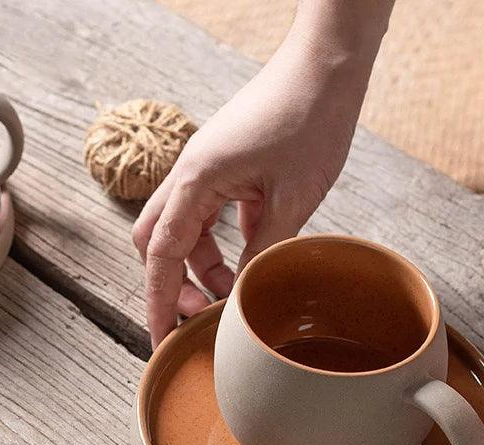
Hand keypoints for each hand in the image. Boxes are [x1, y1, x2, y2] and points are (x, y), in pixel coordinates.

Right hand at [132, 20, 380, 347]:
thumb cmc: (309, 120)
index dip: (159, 303)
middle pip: (158, 242)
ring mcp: (207, 170)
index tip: (162, 340)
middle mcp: (190, 174)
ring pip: (186, 231)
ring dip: (203, 267)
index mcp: (195, 180)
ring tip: (234, 292)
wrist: (326, 66)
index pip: (161, 255)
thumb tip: (241, 295)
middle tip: (200, 318)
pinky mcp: (228, 169)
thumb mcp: (292, 200)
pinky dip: (224, 244)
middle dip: (173, 285)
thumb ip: (262, 251)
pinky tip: (252, 259)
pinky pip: (212, 215)